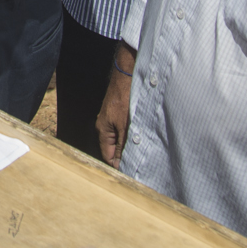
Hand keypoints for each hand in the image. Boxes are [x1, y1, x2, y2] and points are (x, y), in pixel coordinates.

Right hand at [95, 46, 134, 168]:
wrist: (129, 75)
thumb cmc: (126, 98)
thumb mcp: (126, 127)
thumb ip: (123, 147)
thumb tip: (119, 166)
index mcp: (103, 131)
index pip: (107, 156)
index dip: (118, 166)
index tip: (131, 172)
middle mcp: (105, 126)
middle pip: (113, 149)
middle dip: (124, 157)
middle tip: (140, 164)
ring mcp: (111, 119)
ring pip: (120, 139)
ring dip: (129, 146)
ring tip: (143, 152)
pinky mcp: (119, 113)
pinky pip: (124, 130)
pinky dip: (131, 135)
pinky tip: (142, 136)